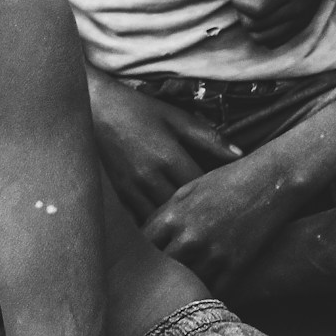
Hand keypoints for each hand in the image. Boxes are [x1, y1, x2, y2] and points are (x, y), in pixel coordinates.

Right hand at [88, 76, 240, 220]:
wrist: (95, 110)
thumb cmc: (140, 111)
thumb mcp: (177, 118)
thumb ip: (209, 138)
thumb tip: (240, 155)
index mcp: (168, 157)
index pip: (201, 187)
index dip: (217, 192)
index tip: (231, 195)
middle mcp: (149, 178)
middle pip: (182, 209)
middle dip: (199, 212)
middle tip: (218, 215)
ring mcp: (131, 190)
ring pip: (161, 220)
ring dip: (178, 222)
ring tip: (196, 223)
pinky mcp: (118, 197)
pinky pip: (140, 221)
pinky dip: (156, 225)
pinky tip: (170, 225)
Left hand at [143, 149, 302, 288]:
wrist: (274, 179)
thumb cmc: (230, 179)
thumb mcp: (190, 188)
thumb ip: (165, 213)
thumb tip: (144, 235)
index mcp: (173, 217)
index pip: (141, 249)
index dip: (140, 257)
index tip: (141, 263)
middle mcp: (189, 239)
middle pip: (158, 272)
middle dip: (156, 277)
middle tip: (153, 286)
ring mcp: (213, 254)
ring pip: (184, 286)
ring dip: (182, 289)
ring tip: (178, 294)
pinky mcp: (236, 266)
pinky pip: (213, 292)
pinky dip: (208, 294)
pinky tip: (204, 293)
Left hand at [217, 0, 335, 47]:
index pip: (255, 9)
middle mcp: (297, 9)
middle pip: (255, 25)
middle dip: (241, 9)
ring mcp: (300, 20)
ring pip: (261, 38)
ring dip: (250, 22)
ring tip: (256, 1)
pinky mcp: (301, 25)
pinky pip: (272, 41)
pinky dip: (262, 31)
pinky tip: (265, 12)